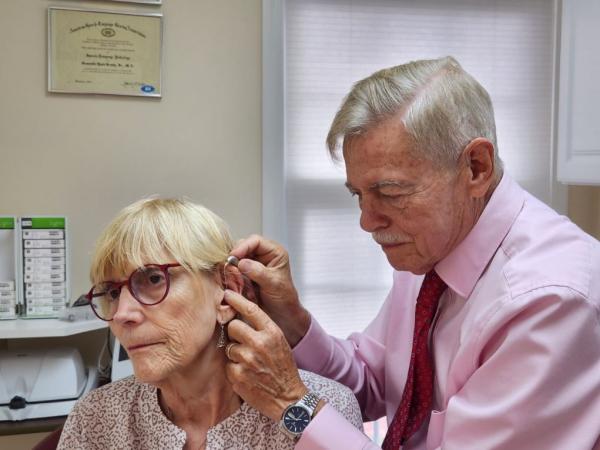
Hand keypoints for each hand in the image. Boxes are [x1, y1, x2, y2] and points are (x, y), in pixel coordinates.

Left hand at [223, 289, 307, 420]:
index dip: (237, 300)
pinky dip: (234, 370)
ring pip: (229, 347)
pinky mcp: (238, 375)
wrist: (288, 398)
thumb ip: (263, 329)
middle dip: (234, 332)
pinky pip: (228, 365)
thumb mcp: (279, 342)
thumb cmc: (283, 368)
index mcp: (272, 333)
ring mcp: (248, 360)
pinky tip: (247, 375)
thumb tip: (242, 315)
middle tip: (242, 341)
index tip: (227, 294)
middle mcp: (259, 344)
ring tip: (249, 363)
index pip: (250, 310)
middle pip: (233, 326)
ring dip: (236, 354)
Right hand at [230, 235, 309, 345]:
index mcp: (274, 252)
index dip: (243, 246)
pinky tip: (234, 283)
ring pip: (236, 258)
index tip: (233, 256)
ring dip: (233, 267)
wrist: (282, 313)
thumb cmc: (284, 298)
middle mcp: (263, 255)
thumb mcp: (273, 284)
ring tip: (235, 278)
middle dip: (235, 257)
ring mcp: (253, 264)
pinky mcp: (245, 273)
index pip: (255, 241)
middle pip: (243, 247)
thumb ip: (259, 272)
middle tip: (231, 268)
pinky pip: (234, 269)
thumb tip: (242, 263)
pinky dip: (232, 275)